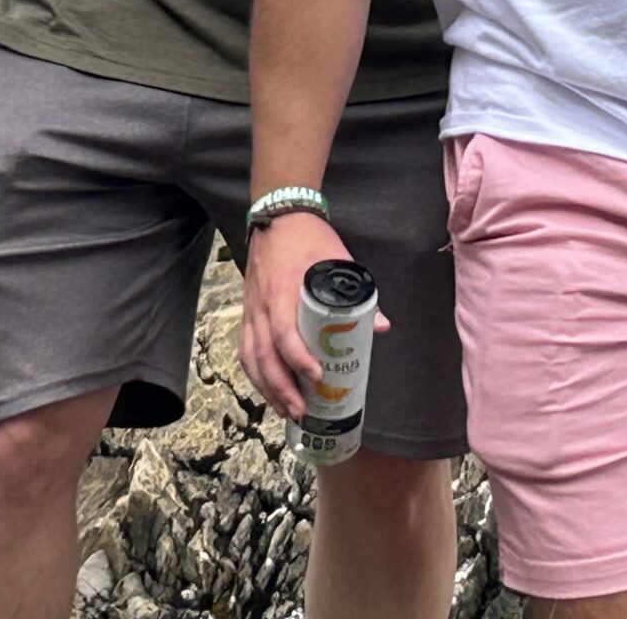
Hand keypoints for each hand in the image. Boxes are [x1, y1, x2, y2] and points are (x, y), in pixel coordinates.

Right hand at [238, 210, 388, 419]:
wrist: (279, 215)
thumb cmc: (309, 239)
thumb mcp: (338, 259)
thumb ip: (359, 294)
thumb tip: (381, 326)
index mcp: (282, 291)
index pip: (284, 333)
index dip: (299, 358)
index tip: (317, 377)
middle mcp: (261, 305)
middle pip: (264, 356)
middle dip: (281, 388)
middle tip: (301, 411)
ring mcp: (251, 310)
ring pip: (251, 358)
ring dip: (266, 388)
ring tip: (286, 411)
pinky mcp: (247, 312)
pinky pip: (245, 350)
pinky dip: (254, 374)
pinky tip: (268, 390)